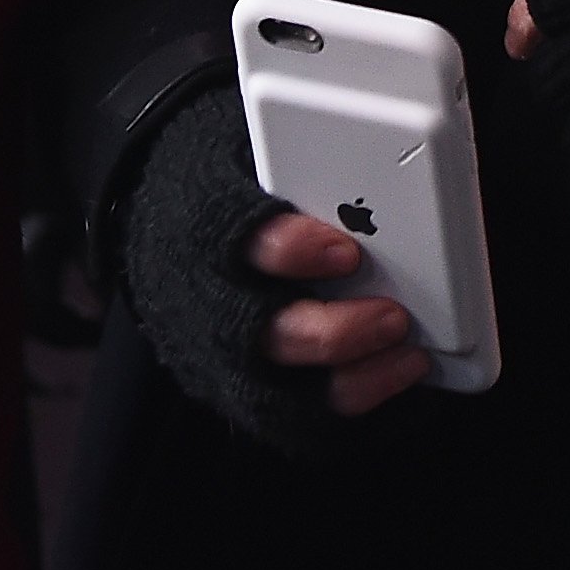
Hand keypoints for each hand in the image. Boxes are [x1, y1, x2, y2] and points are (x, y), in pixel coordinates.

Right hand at [120, 85, 427, 437]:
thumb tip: (380, 150)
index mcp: (201, 226)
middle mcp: (204, 301)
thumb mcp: (247, 147)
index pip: (237, 242)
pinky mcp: (240, 391)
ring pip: (277, 393)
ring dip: (351, 380)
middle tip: (393, 314)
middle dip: (333, 332)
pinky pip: (296, 422)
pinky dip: (352, 407)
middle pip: (260, 335)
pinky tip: (396, 380)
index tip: (344, 249)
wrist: (161, 219)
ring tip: (408, 355)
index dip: (290, 252)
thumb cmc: (224, 182)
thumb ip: (301, 158)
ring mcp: (218, 356)